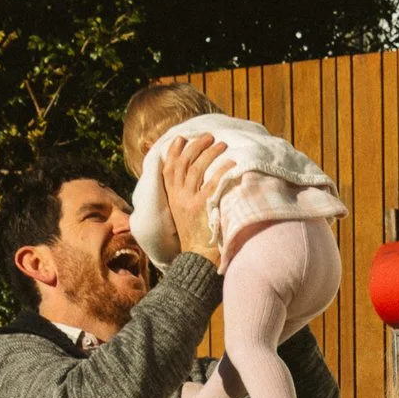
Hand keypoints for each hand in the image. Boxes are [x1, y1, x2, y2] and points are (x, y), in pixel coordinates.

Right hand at [158, 132, 226, 261]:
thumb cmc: (195, 239)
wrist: (196, 260)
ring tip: (222, 144)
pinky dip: (221, 170)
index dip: (173, 151)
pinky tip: (230, 163)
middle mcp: (178, 197)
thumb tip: (191, 183)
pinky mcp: (202, 208)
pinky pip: (211, 184)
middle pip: (183, 164)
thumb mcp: (183, 215)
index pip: (168, 169)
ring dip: (209, 153)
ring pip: (196, 169)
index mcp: (172, 198)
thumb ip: (184, 198)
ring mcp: (189, 202)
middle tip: (208, 137)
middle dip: (195, 146)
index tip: (181, 138)